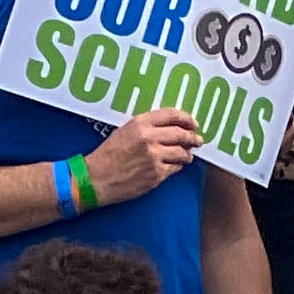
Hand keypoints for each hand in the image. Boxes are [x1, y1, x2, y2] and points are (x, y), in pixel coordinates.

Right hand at [85, 111, 206, 205]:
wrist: (96, 178)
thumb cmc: (108, 154)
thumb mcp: (124, 131)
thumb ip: (146, 127)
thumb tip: (169, 127)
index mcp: (140, 124)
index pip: (171, 115)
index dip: (186, 118)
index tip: (193, 123)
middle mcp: (149, 138)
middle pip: (181, 134)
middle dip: (192, 137)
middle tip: (197, 139)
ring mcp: (155, 158)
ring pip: (182, 153)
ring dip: (187, 154)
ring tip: (188, 155)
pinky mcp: (156, 175)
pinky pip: (175, 168)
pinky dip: (177, 166)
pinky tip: (175, 165)